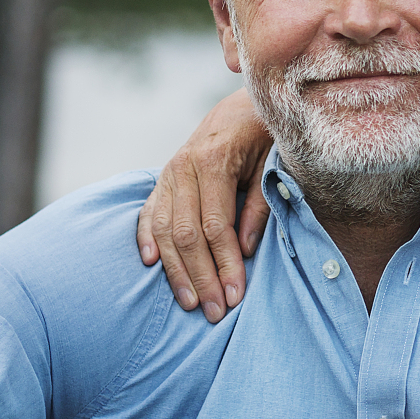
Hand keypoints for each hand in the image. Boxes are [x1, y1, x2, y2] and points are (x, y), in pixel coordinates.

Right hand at [137, 89, 273, 323]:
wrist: (241, 105)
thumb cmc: (265, 136)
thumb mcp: (273, 164)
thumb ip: (260, 205)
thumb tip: (246, 250)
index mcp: (215, 160)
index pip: (215, 226)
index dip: (225, 264)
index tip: (236, 295)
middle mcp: (184, 166)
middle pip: (186, 234)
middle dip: (201, 276)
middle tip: (215, 312)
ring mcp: (168, 173)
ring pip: (163, 229)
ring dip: (175, 270)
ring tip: (190, 302)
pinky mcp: (162, 179)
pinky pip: (148, 212)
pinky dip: (147, 239)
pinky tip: (151, 264)